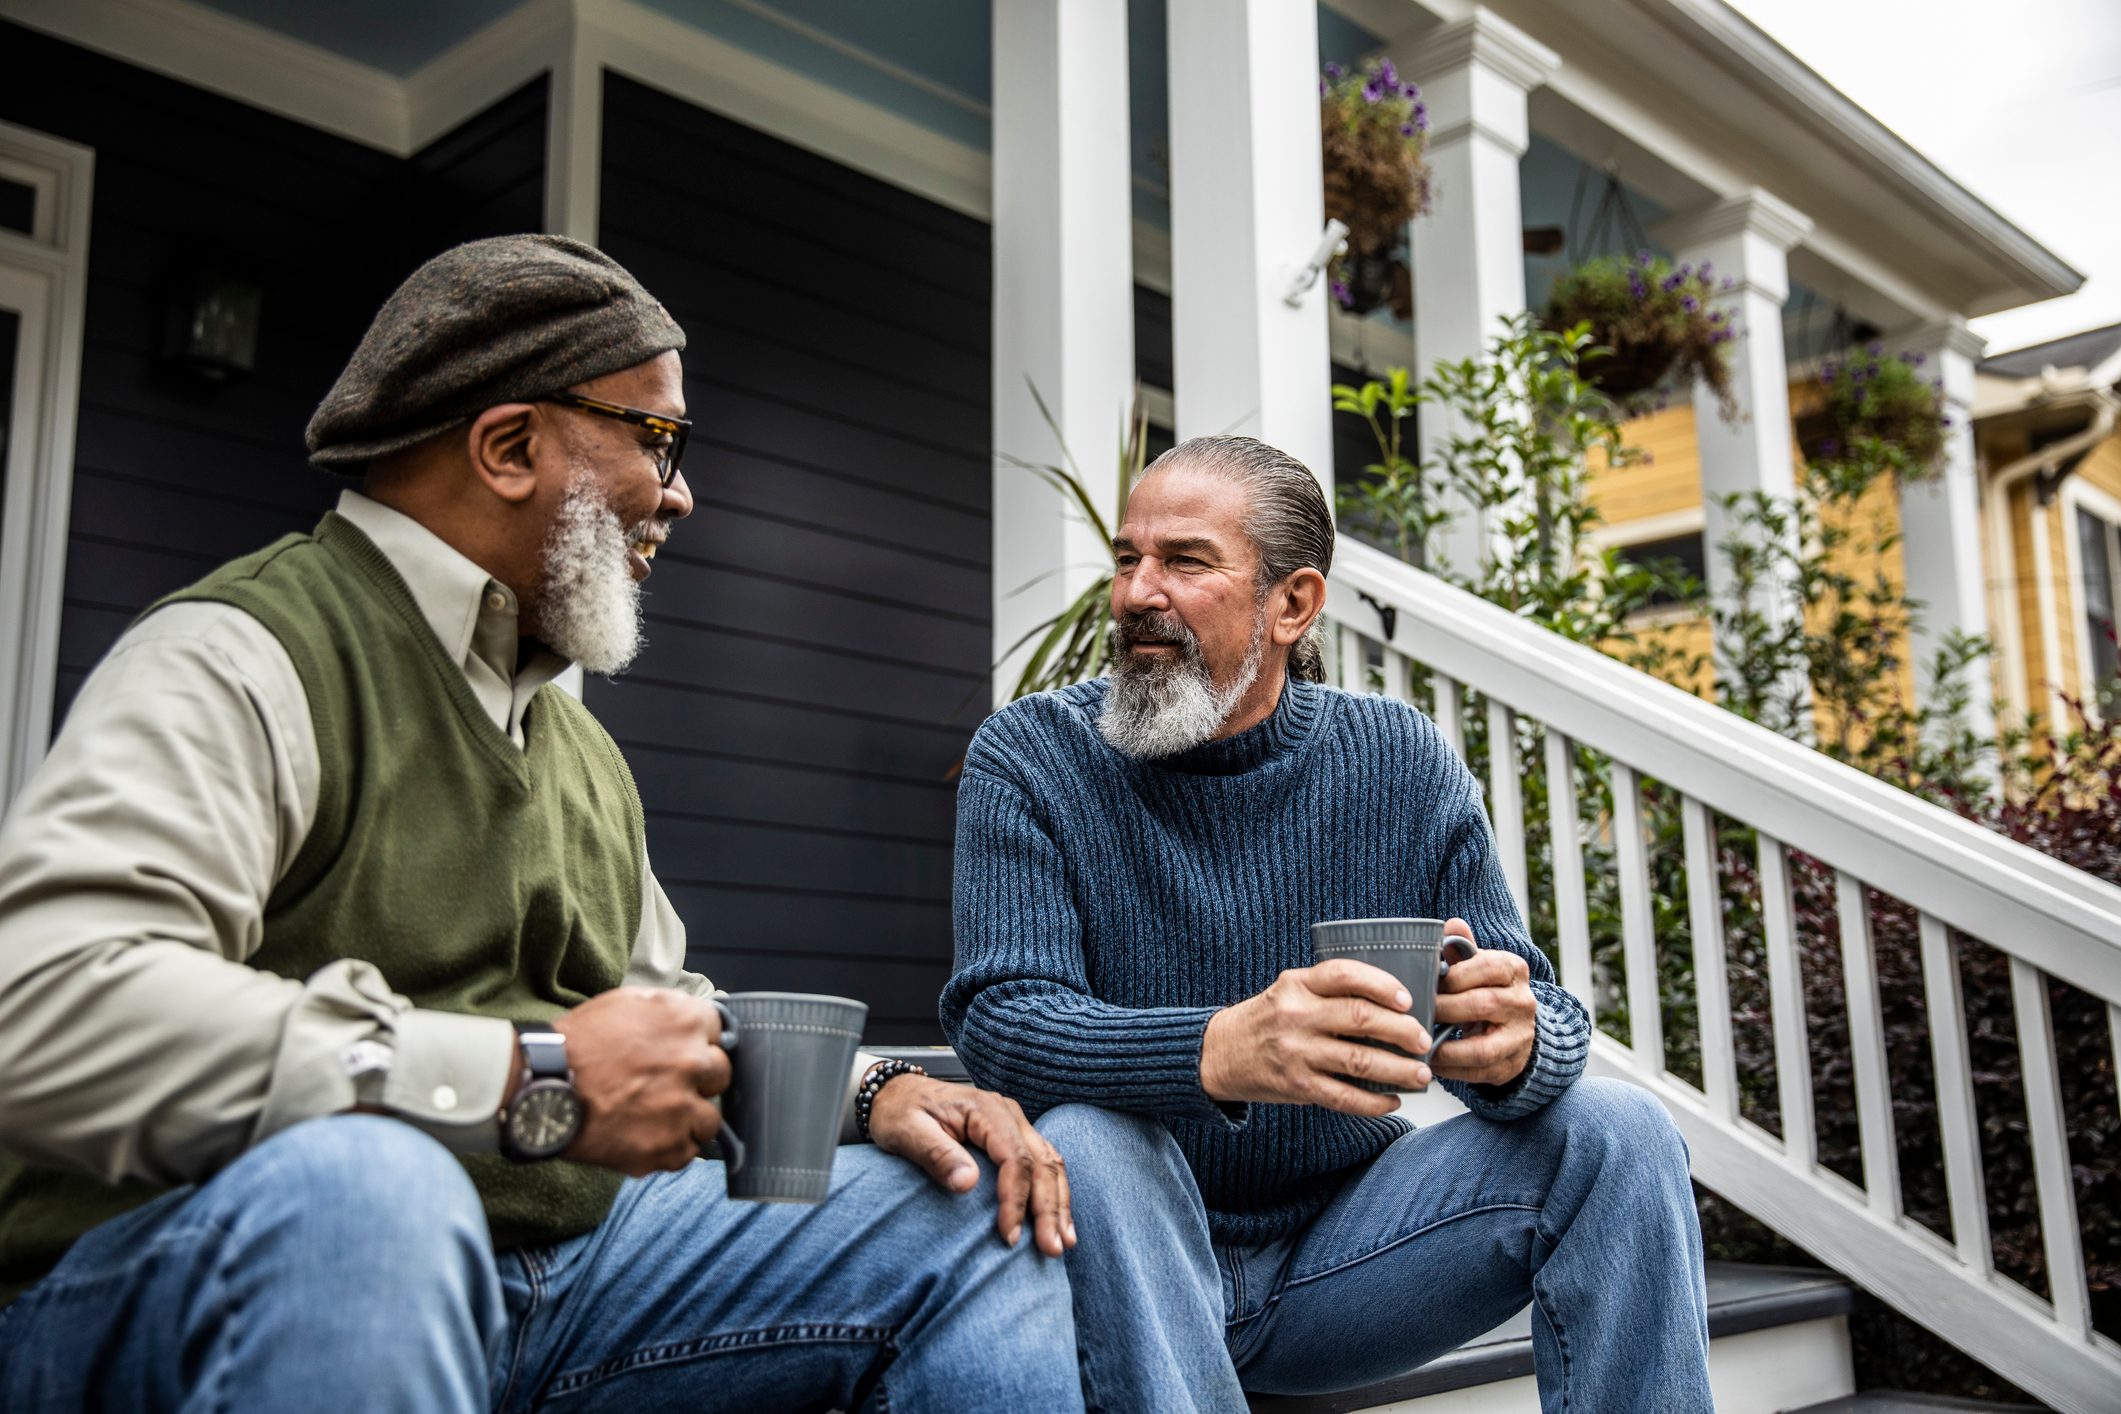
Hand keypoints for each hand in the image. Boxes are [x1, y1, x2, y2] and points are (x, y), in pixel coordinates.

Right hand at [550, 988, 730, 1175]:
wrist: (542, 1087)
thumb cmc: (578, 1042)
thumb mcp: (626, 1002)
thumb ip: (669, 1009)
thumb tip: (695, 1020)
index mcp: (686, 1021)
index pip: (720, 1033)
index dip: (699, 1044)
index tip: (683, 1053)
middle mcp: (694, 1062)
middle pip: (720, 1075)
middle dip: (699, 1080)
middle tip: (667, 1085)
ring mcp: (683, 1108)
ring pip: (710, 1119)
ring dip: (689, 1119)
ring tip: (655, 1116)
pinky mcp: (668, 1147)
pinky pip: (687, 1152)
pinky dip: (669, 1147)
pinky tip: (643, 1135)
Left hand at [866, 1074, 1075, 1256]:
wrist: (897, 1095)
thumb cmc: (900, 1113)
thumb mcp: (907, 1132)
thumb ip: (937, 1155)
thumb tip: (968, 1184)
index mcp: (985, 1109)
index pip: (1014, 1158)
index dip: (1015, 1199)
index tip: (1009, 1236)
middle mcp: (1008, 1114)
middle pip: (1041, 1163)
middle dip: (1049, 1208)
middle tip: (1052, 1248)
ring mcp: (1015, 1124)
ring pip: (1050, 1164)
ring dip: (1059, 1204)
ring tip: (1064, 1242)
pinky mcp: (1015, 1137)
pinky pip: (1043, 1164)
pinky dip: (1054, 1193)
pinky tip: (1058, 1221)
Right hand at [1199, 958, 1435, 1115]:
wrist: (1219, 1053)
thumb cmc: (1267, 1019)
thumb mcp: (1290, 990)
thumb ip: (1329, 991)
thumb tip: (1393, 1003)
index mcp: (1297, 985)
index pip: (1345, 974)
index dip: (1382, 985)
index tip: (1408, 999)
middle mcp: (1296, 1016)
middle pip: (1360, 1018)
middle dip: (1402, 1031)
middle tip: (1424, 1040)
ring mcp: (1295, 1052)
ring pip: (1359, 1061)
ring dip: (1398, 1070)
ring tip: (1421, 1074)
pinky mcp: (1296, 1086)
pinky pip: (1344, 1097)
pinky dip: (1373, 1102)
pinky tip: (1392, 1100)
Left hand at [1430, 918, 1536, 1087]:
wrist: (1515, 1027)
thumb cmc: (1486, 989)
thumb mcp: (1477, 965)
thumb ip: (1462, 949)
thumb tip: (1451, 925)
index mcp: (1513, 969)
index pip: (1486, 966)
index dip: (1454, 976)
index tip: (1429, 982)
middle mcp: (1523, 1002)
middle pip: (1483, 1005)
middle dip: (1445, 1009)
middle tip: (1418, 1011)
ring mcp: (1520, 1036)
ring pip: (1483, 1047)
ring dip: (1446, 1047)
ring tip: (1420, 1041)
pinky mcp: (1510, 1064)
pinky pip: (1478, 1071)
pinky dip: (1450, 1069)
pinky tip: (1430, 1062)